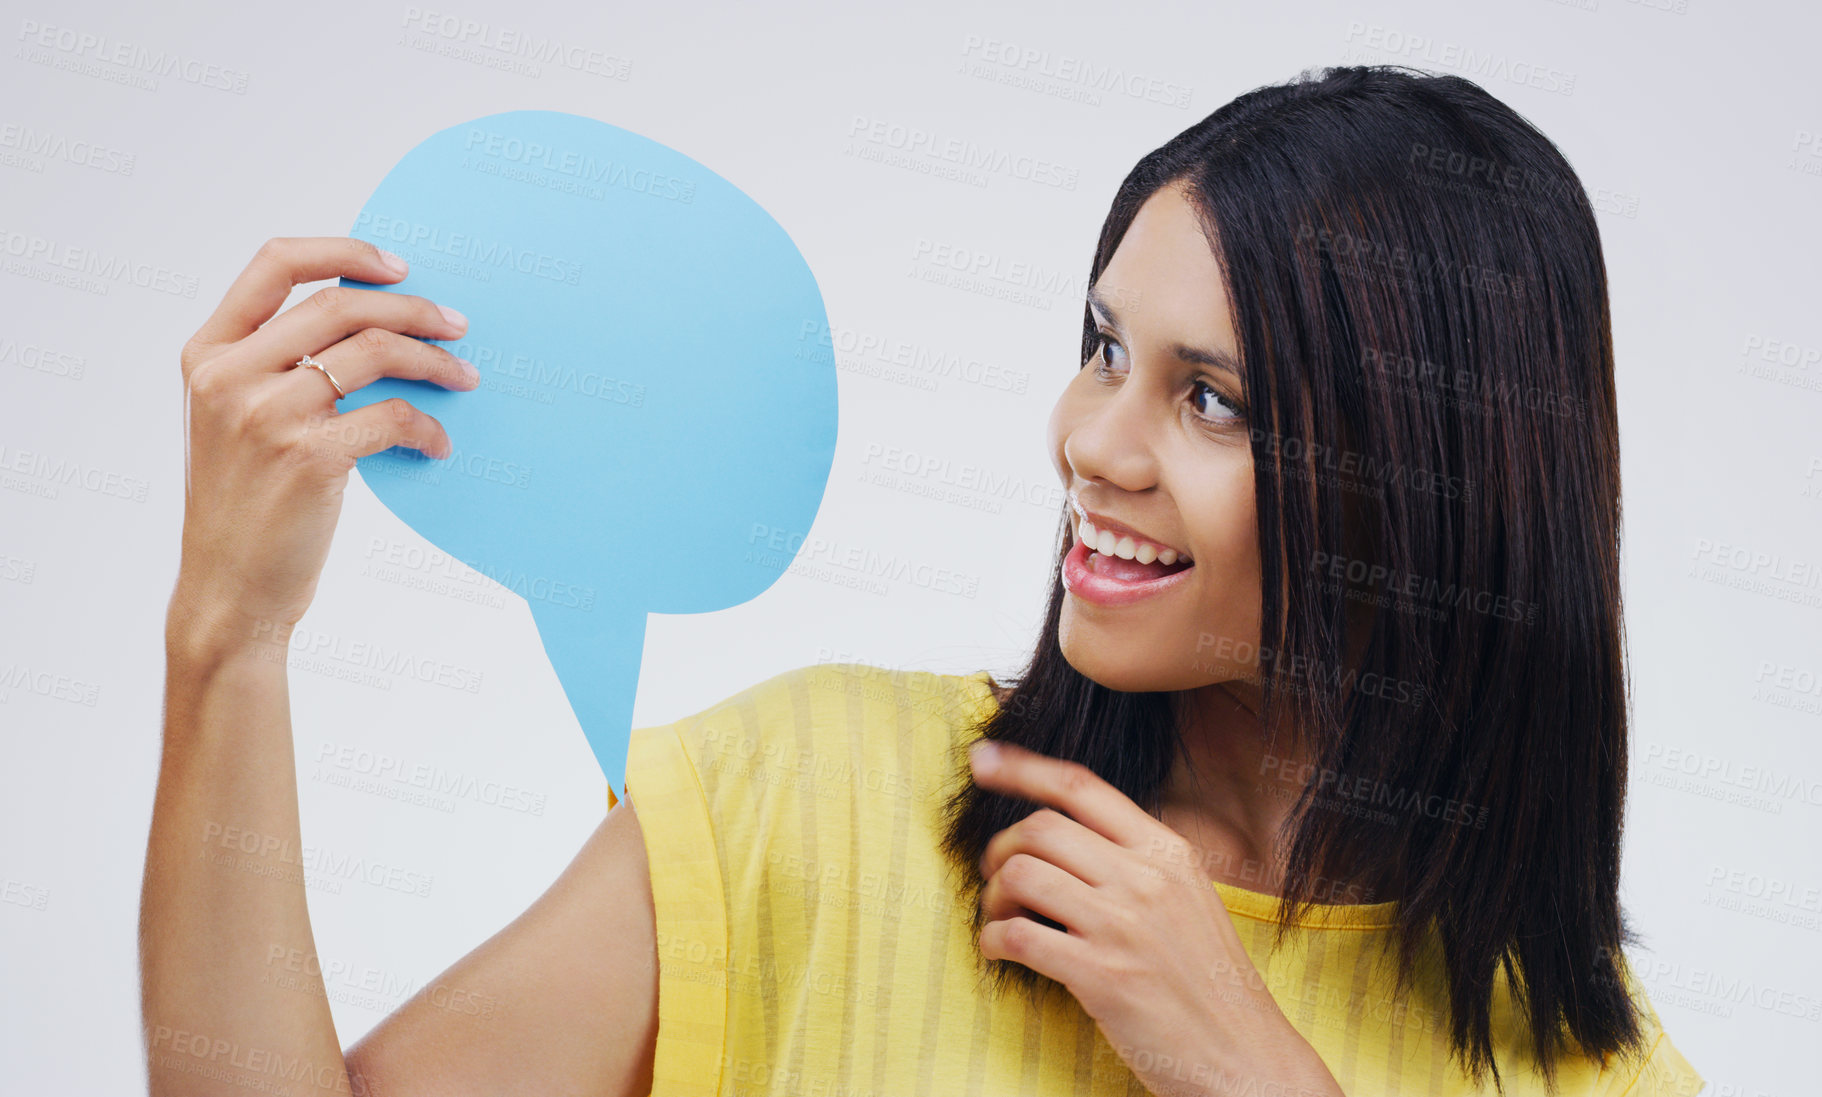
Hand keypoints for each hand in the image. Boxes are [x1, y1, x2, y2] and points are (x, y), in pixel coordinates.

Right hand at [171, 236, 477, 656]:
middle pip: (340, 304)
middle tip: (456, 325)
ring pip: (374, 351)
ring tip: (465, 377)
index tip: (397, 266)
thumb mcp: (231, 420)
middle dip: (411, 308)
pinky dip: (427, 426)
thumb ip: (271, 366)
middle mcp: (230, 376)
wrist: (230, 590)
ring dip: (433, 360)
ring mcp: (267, 415)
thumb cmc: (244, 506)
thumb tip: (365, 322)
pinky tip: (438, 444)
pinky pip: (392, 416)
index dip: (342, 252)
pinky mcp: (309, 457)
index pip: (273, 264)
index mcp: (207, 354)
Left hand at [969, 738, 1344, 1096]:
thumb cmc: (1210, 983)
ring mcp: (1122, 925)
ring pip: (1021, 874)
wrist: (1246, 1055)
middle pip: (1041, 827)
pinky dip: (993, 939)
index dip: (1023, 767)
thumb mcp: (1189, 898)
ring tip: (1000, 918)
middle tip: (995, 875)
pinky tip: (1000, 951)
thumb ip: (1138, 862)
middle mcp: (1145, 878)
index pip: (1082, 786)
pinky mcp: (1100, 976)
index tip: (982, 760)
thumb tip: (1068, 838)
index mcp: (1168, 851)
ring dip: (993, 895)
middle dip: (1001, 847)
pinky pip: (1018, 935)